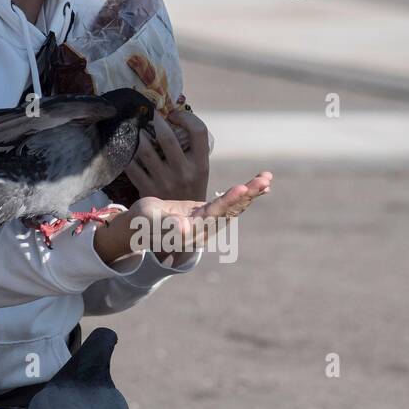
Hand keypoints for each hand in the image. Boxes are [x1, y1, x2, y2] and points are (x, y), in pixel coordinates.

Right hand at [92, 172, 272, 265]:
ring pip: (235, 207)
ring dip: (251, 192)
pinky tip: (261, 185)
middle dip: (248, 195)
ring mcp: (209, 222)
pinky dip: (246, 193)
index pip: (214, 214)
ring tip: (267, 178)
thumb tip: (185, 229)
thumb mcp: (151, 222)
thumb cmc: (142, 223)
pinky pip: (232, 203)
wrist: (141, 228)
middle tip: (265, 180)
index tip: (242, 189)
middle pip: (231, 211)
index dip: (228, 202)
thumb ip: (168, 226)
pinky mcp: (210, 213)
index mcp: (192, 230)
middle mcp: (205, 229)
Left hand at [124, 108, 210, 201]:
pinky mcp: (147, 189)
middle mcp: (184, 172)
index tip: (176, 115)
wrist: (183, 223)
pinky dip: (128, 153)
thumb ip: (192, 150)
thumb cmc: (190, 188)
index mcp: (201, 165)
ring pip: (145, 149)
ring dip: (139, 135)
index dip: (187, 117)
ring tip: (137, 129)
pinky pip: (132, 165)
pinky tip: (128, 147)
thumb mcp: (200, 171)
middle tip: (151, 114)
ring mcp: (164, 181)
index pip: (199, 131)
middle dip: (157, 121)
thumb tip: (173, 119)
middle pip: (168, 138)